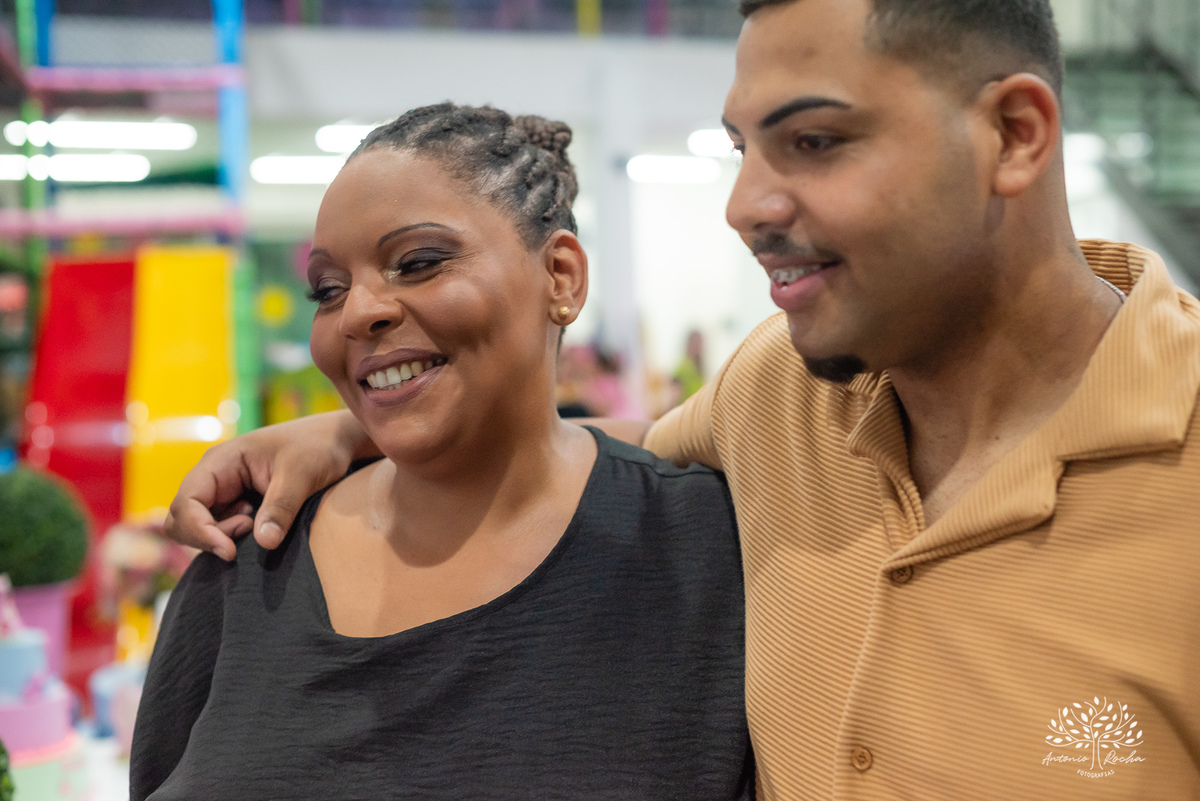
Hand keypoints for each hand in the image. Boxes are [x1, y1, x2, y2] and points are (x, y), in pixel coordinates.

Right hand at [164, 410, 378, 559]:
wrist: (335, 442)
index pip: (186, 503)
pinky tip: (264, 528)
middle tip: (250, 530)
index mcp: (219, 462)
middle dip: (208, 536)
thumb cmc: (317, 448)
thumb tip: (264, 542)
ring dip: (224, 538)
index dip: (199, 531)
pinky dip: (235, 539)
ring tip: (262, 525)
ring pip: (200, 530)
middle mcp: (214, 478)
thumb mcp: (302, 474)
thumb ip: (281, 507)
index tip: (230, 551)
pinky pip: (220, 532)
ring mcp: (223, 494)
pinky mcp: (237, 507)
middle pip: (182, 520)